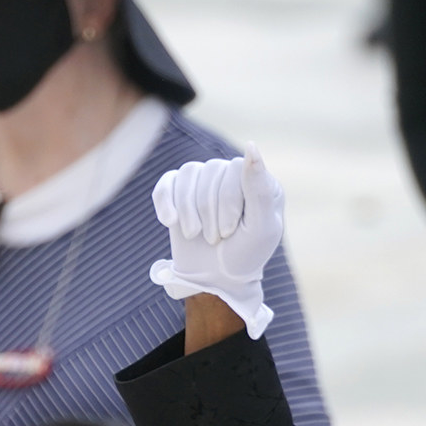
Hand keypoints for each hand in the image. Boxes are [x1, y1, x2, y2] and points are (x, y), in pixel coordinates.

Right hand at [148, 141, 283, 337]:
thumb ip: (259, 189)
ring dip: (188, 210)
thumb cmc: (245, 255)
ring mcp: (205, 182)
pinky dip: (165, 203)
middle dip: (209, 211)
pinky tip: (170, 221)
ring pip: (188, 174)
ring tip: (194, 234)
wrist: (216, 279)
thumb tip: (249, 145)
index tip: (230, 232)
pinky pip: (166, 183)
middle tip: (214, 239)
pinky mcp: (179, 193)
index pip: (236, 168)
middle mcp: (232, 174)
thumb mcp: (260, 228)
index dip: (228, 201)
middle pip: (210, 171)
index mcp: (259, 180)